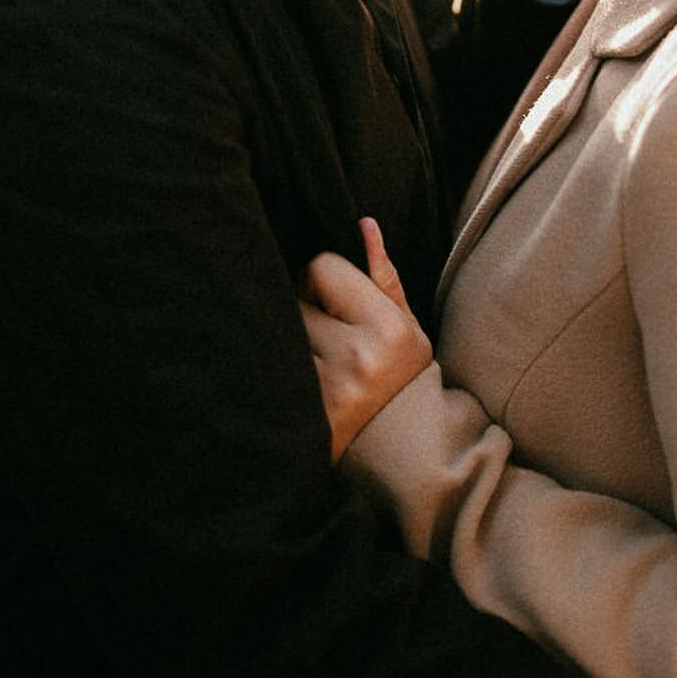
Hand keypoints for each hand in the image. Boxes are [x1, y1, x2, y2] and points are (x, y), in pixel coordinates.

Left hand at [299, 218, 432, 461]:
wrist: (401, 452)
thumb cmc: (402, 376)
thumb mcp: (407, 325)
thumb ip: (382, 275)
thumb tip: (363, 225)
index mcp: (388, 330)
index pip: (320, 266)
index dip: (323, 280)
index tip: (335, 303)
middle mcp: (357, 360)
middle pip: (292, 298)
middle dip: (303, 309)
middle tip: (323, 335)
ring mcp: (326, 392)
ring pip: (278, 332)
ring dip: (288, 341)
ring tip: (314, 361)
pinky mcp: (302, 417)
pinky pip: (269, 369)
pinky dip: (276, 369)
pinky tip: (297, 383)